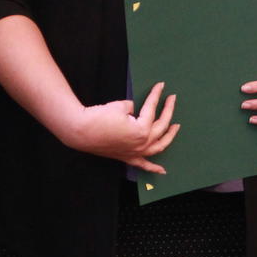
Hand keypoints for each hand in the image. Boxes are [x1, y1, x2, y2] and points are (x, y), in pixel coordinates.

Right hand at [62, 81, 179, 173]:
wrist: (81, 131)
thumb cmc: (100, 117)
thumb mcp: (120, 106)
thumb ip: (132, 108)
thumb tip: (134, 111)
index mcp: (142, 130)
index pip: (152, 109)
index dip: (156, 95)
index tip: (161, 85)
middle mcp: (142, 144)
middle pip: (160, 127)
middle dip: (168, 111)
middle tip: (171, 99)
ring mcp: (135, 153)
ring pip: (158, 147)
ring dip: (169, 137)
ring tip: (175, 127)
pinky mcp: (127, 158)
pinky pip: (143, 165)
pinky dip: (154, 168)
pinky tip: (162, 171)